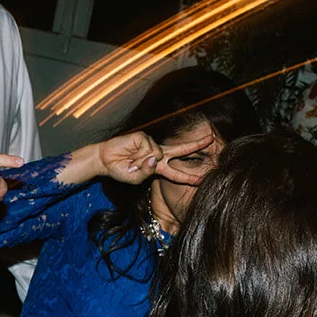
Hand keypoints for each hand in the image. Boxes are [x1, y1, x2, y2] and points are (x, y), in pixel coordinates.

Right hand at [95, 129, 213, 185]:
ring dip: (144, 161)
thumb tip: (156, 157)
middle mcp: (158, 155)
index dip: (190, 177)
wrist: (105, 160)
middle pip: (182, 150)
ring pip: (159, 154)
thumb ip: (148, 172)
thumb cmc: (120, 171)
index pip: (178, 173)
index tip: (203, 179)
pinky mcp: (144, 137)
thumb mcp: (136, 179)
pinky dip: (140, 153)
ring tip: (131, 162)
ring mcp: (152, 145)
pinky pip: (150, 147)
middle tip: (211, 139)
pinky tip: (131, 154)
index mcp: (159, 168)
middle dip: (197, 145)